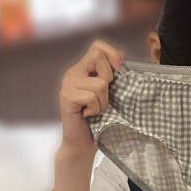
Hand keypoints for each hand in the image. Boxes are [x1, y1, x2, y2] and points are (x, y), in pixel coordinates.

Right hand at [58, 39, 124, 154]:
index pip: (98, 46)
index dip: (112, 54)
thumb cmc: (98, 121)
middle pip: (98, 57)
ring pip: (100, 83)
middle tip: (102, 98)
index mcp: (83, 70)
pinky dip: (96, 109)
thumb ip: (111, 77)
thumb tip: (123, 60)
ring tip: (94, 111)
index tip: (119, 71)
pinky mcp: (67, 97)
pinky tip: (88, 115)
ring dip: (103, 102)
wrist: (82, 144)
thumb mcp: (108, 94)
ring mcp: (68, 85)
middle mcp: (73, 73)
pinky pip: (92, 97)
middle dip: (108, 80)